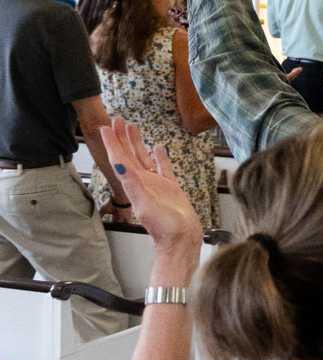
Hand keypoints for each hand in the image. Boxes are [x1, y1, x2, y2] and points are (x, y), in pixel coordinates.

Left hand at [100, 119, 202, 260]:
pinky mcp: (170, 187)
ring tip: (132, 126)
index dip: (112, 143)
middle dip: (122, 137)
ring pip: (143, 157)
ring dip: (136, 142)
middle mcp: (142, 181)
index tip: (105, 127)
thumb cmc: (164, 227)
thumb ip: (133, 184)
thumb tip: (119, 164)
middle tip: (117, 119)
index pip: (119, 158)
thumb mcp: (145, 205)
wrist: (181, 239)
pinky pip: (163, 166)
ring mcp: (156, 183)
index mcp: (134, 183)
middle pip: (128, 154)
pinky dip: (159, 156)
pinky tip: (158, 147)